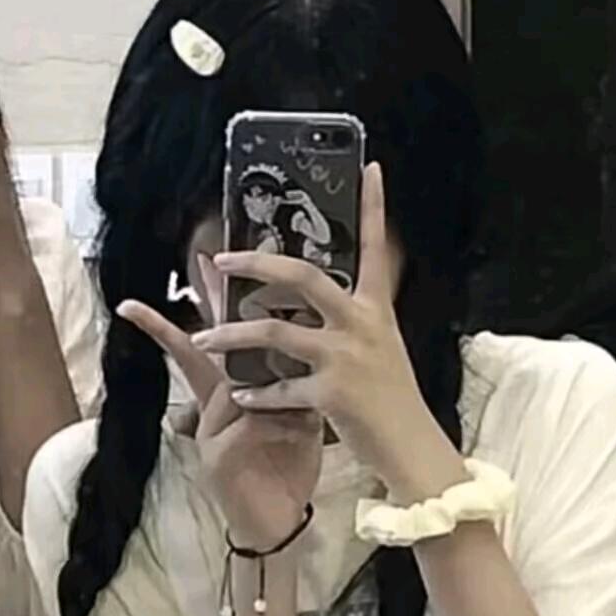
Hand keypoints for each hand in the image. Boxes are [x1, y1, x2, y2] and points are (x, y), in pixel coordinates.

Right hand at [117, 257, 321, 549]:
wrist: (277, 525)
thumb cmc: (287, 466)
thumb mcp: (298, 415)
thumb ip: (297, 378)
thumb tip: (313, 340)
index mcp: (239, 390)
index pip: (224, 336)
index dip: (213, 300)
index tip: (202, 260)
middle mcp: (217, 404)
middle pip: (208, 347)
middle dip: (209, 307)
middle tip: (205, 262)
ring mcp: (212, 429)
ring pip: (239, 387)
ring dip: (276, 394)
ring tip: (301, 407)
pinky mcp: (217, 457)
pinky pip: (250, 424)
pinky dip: (280, 428)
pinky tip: (299, 435)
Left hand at [192, 164, 464, 499]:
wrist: (412, 447)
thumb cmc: (392, 398)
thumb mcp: (381, 348)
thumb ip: (353, 321)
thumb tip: (320, 301)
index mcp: (376, 309)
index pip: (376, 248)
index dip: (373, 207)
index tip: (370, 168)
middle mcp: (361, 325)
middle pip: (303, 277)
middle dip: (257, 264)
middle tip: (222, 259)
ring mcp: (346, 358)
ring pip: (275, 333)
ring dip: (232, 335)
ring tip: (203, 339)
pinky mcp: (333, 394)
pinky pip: (280, 389)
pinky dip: (256, 394)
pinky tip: (240, 395)